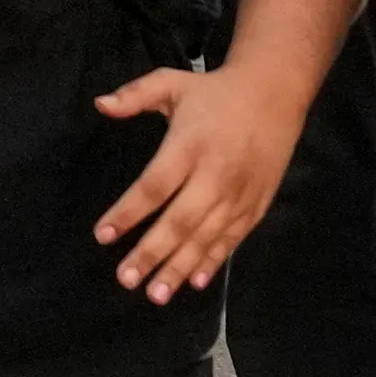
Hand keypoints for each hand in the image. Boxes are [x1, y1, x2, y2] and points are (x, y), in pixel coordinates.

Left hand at [89, 55, 309, 302]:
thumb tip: (100, 105)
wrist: (275, 94)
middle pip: (180, 221)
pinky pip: (231, 239)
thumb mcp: (171, 82)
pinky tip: (194, 282)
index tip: (102, 236)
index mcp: (189, 146)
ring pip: (206, 238)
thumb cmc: (214, 92)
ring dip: (179, 268)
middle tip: (125, 279)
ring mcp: (239, 194)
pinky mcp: (256, 205)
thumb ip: (134, 95)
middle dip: (152, 253)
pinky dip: (213, 262)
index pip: (154, 186)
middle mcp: (215, 175)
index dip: (128, 213)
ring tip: (155, 294)